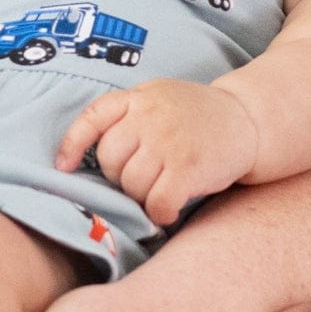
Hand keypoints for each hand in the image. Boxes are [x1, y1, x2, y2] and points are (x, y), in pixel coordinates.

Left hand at [56, 82, 259, 224]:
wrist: (247, 119)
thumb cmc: (196, 116)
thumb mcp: (158, 98)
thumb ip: (127, 116)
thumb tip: (83, 156)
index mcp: (139, 98)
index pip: (93, 118)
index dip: (72, 145)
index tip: (63, 168)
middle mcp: (150, 117)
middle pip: (111, 163)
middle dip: (123, 177)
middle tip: (147, 175)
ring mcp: (169, 142)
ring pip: (132, 187)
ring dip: (144, 196)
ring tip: (164, 186)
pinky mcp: (189, 168)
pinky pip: (157, 204)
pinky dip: (161, 213)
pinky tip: (171, 207)